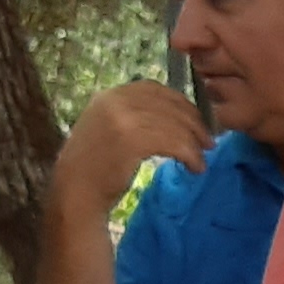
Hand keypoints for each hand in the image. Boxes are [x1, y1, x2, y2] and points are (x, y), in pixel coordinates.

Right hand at [57, 79, 209, 197]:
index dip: (180, 103)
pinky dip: (190, 155)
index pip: (154, 89)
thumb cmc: (95, 167)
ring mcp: (122, 119)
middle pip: (168, 104)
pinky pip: (173, 142)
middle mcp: (114, 101)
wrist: (75, 194)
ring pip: (174, 125)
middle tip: (208, 141)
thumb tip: (175, 115)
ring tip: (202, 160)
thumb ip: (133, 115)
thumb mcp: (109, 130)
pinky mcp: (131, 141)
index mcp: (109, 96)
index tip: (196, 120)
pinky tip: (194, 168)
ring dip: (194, 143)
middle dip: (194, 122)